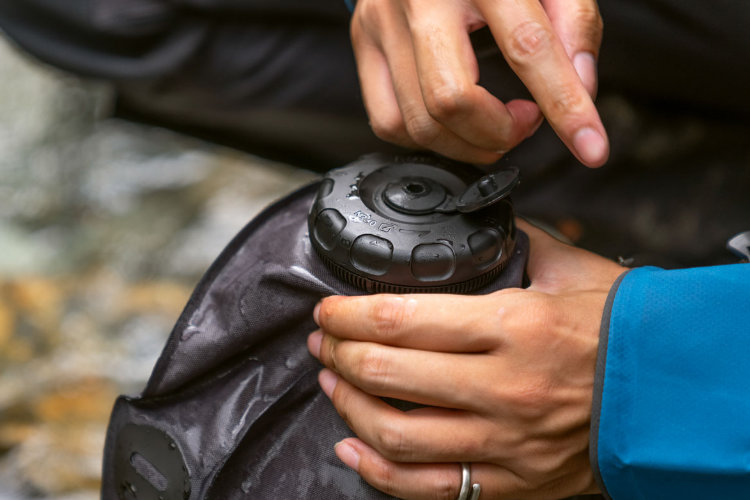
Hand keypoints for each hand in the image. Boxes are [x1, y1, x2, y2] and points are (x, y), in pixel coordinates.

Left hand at [307, 220, 624, 498]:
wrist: (679, 392)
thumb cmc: (622, 328)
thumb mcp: (568, 271)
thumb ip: (512, 242)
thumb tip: (472, 223)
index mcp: (513, 326)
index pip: (401, 319)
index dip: (349, 313)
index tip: (329, 308)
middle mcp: (503, 387)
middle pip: (387, 373)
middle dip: (338, 353)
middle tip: (325, 340)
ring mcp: (505, 440)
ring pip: (395, 433)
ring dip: (348, 404)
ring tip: (332, 382)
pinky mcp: (511, 479)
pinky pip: (427, 487)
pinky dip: (377, 471)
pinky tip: (351, 448)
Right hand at [350, 0, 607, 166]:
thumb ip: (573, 24)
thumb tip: (582, 89)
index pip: (527, 47)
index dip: (564, 105)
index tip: (590, 146)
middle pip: (451, 100)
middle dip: (498, 134)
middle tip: (524, 121)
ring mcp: (382, 20)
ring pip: (418, 122)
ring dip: (468, 144)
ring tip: (494, 120)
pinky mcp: (363, 41)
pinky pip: (387, 121)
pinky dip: (427, 138)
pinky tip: (453, 122)